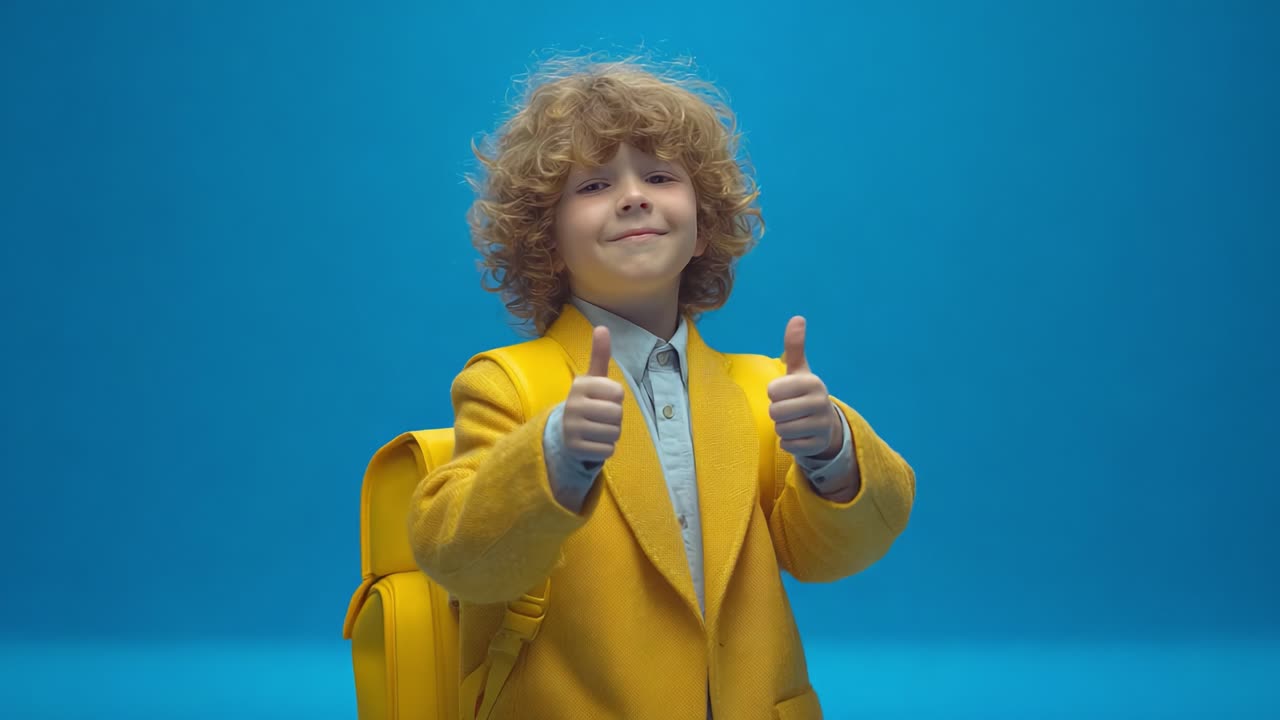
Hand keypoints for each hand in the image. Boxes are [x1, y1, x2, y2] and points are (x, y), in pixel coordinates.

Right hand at [561, 326, 624, 464]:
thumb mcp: (593, 378)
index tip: (603, 399)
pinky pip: (608, 450)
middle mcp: (572, 405)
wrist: (564, 431)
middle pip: (617, 414)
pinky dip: (606, 448)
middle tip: (600, 416)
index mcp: (580, 385)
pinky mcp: (575, 448)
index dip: (616, 398)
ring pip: (614, 433)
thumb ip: (600, 355)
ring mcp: (572, 428)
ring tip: (597, 428)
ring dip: (611, 433)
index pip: (619, 393)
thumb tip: (602, 327)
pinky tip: (593, 441)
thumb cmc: (587, 401)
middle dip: (615, 417)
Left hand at [767, 316, 841, 458]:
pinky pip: (788, 445)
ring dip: (782, 427)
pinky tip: (799, 435)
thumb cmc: (803, 393)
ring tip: (794, 421)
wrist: (825, 423)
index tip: (786, 393)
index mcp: (812, 382)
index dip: (774, 393)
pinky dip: (789, 442)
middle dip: (777, 412)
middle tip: (789, 409)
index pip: (773, 391)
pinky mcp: (817, 445)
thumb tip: (797, 318)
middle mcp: (820, 402)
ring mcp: (821, 425)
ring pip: (781, 430)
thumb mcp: (799, 371)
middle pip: (775, 412)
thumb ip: (794, 346)